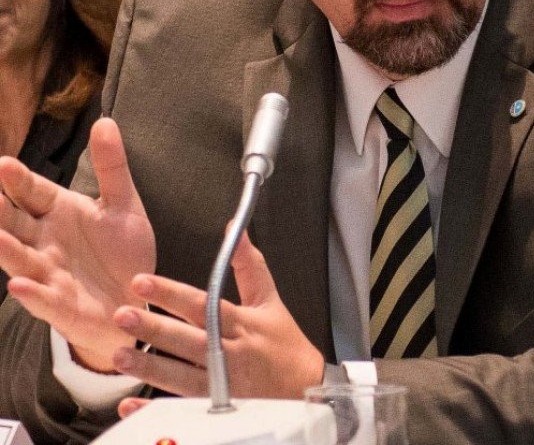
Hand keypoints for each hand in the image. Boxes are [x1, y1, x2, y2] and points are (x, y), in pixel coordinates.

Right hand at [0, 118, 154, 372]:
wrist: (137, 299)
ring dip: (6, 249)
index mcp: (57, 212)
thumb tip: (105, 121)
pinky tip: (20, 284)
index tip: (4, 164)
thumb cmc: (122, 252)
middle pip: (14, 223)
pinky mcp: (61, 306)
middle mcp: (44, 241)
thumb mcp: (123, 205)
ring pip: (20, 258)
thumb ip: (112, 167)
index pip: (31, 191)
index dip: (18, 180)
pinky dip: (32, 293)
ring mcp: (49, 274)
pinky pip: (44, 299)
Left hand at [110, 231, 323, 397]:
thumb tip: (236, 232)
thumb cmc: (285, 344)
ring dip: (149, 367)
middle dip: (154, 328)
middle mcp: (229, 352)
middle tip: (122, 315)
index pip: (202, 304)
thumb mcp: (270, 300)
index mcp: (241, 323)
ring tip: (120, 356)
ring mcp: (222, 384)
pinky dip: (155, 408)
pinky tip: (131, 404)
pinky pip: (181, 409)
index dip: (171, 293)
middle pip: (187, 340)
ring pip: (180, 376)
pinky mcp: (216, 408)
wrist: (305, 388)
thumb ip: (249, 265)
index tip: (142, 282)